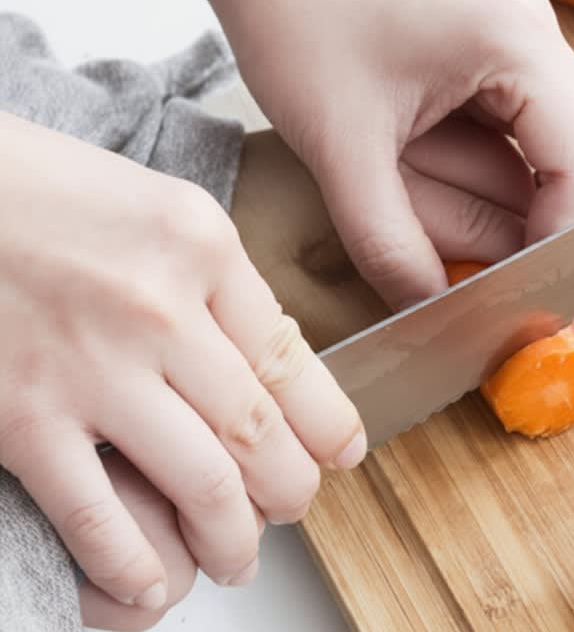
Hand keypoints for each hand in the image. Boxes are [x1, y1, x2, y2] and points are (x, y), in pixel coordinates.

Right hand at [0, 113, 363, 614]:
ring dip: (231, 538)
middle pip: (259, 428)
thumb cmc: (41, 191)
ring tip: (238, 559)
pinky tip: (150, 582)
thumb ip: (214, 280)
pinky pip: (96, 514)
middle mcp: (161, 308)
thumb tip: (264, 359)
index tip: (343, 451)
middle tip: (295, 508)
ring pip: (202, 481)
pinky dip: (130, 563)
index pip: (291, 359)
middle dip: (290, 489)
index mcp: (202, 247)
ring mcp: (92, 367)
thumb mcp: (157, 209)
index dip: (327, 422)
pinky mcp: (22, 415)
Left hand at [172, 0, 573, 310]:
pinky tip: (510, 207)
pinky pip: (552, 118)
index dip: (565, 242)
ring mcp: (524, 35)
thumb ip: (389, 244)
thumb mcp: (339, 150)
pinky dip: (542, 171)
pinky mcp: (501, 47)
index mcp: (514, 42)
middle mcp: (537, 32)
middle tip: (545, 290)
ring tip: (532, 255)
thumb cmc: (298, 24)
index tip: (533, 296)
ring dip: (567, 197)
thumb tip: (432, 314)